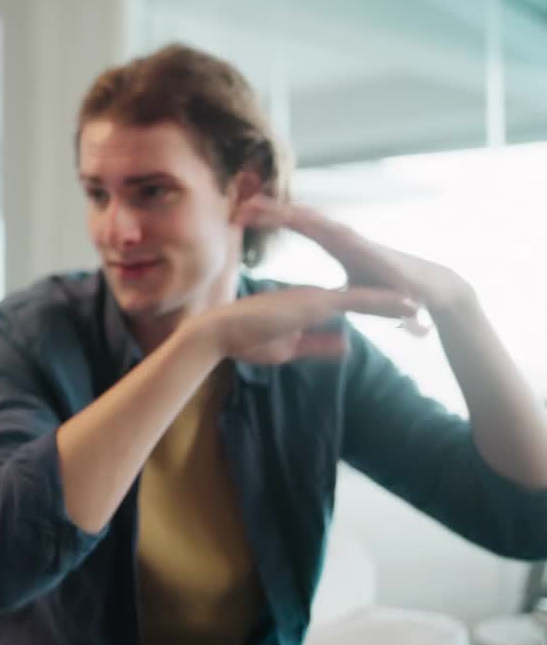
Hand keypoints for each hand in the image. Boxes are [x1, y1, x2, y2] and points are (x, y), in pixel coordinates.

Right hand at [201, 285, 418, 364]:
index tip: (398, 317)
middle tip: (417, 313)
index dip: (374, 312)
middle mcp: (316, 296)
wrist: (222, 331)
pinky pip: (358, 301)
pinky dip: (384, 303)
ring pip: (366, 299)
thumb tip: (347, 345)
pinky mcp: (316, 303)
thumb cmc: (247, 340)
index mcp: (308, 305)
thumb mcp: (291, 348)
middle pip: (363, 301)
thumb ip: (320, 345)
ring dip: (394, 304)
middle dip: (391, 307)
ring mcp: (317, 298)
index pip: (349, 307)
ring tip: (421, 307)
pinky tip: (405, 305)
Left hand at [237, 197, 474, 331]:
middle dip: (274, 209)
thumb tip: (304, 299)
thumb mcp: (347, 290)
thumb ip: (325, 290)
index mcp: (334, 243)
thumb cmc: (388, 287)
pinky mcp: (371, 251)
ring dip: (293, 214)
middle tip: (243, 203)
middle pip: (301, 217)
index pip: (296, 225)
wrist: (428, 291)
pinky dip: (326, 230)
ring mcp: (357, 240)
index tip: (243, 213)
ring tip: (268, 208)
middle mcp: (343, 236)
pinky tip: (309, 224)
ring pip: (319, 222)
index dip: (271, 218)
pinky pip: (345, 238)